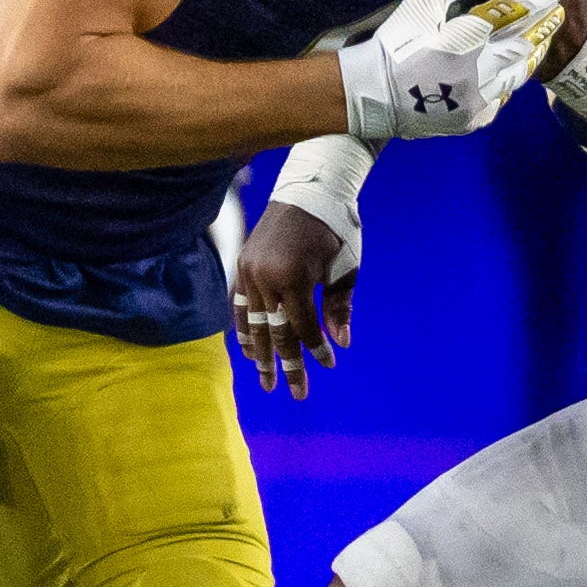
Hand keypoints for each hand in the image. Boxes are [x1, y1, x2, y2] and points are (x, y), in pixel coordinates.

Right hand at [232, 193, 356, 398]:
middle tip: (295, 393)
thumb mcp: (345, 270)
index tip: (327, 367)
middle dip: (286, 364)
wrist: (309, 194)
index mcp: (293, 277)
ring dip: (260, 353)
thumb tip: (340, 344)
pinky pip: (240, 305)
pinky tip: (250, 349)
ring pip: (253, 322)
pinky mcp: (242, 266)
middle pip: (275, 331)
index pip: (302, 326)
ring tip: (266, 380)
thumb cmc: (336, 232)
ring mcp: (249, 272)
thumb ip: (340, 307)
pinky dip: (245, 328)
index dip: (315, 349)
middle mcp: (265, 277)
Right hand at [337, 0, 565, 140]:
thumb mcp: (420, 4)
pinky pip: (501, 98)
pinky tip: (505, 73)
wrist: (370, 94)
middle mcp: (480, 68)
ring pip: (521, 73)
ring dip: (533, 53)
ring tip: (538, 41)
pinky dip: (507, 82)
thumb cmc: (394, 43)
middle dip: (545, 25)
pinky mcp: (474, 118)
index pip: (515, 9)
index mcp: (466, 37)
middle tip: (556, 12)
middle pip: (527, 42)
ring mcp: (479, 97)